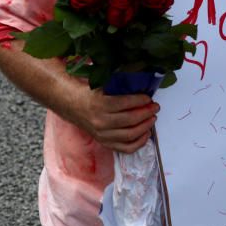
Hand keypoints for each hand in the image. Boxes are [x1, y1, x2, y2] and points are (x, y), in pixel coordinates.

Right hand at [0, 40, 160, 153]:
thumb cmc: (90, 89)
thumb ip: (121, 81)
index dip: (140, 101)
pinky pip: (124, 148)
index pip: (125, 104)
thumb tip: (144, 77)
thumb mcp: (103, 81)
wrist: (70, 103)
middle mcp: (99, 121)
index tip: (149, 97)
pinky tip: (146, 134)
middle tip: (155, 107)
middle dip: (146, 113)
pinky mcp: (103, 141)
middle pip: (130, 121)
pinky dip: (138, 143)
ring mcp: (101, 133)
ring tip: (152, 118)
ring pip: (129, 135)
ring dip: (145, 127)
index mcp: (99, 103)